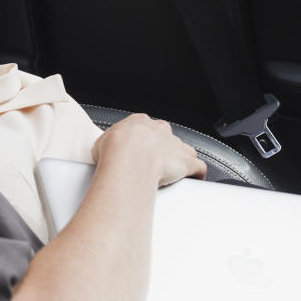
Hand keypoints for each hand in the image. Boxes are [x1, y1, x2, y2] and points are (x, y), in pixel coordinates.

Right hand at [92, 113, 206, 186]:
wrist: (128, 157)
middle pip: (167, 138)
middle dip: (163, 148)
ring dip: (181, 159)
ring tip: (175, 171)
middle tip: (153, 162)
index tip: (138, 148)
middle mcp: (160, 131)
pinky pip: (199, 166)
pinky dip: (198, 173)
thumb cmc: (114, 149)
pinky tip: (196, 178)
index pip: (146, 127)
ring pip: (184, 150)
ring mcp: (175, 145)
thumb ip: (109, 145)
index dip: (143, 139)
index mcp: (140, 122)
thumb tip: (103, 153)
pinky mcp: (187, 162)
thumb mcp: (102, 142)